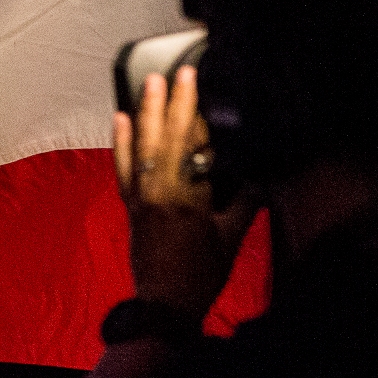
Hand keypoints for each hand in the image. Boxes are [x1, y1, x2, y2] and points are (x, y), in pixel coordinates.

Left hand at [112, 66, 257, 319]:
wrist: (164, 305)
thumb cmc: (200, 275)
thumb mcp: (230, 240)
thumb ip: (243, 205)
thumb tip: (256, 178)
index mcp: (187, 198)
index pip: (192, 148)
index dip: (195, 116)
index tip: (199, 87)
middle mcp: (159, 192)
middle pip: (166, 139)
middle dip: (171, 103)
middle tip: (175, 72)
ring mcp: (140, 197)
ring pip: (141, 147)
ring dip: (145, 113)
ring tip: (147, 84)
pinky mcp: (130, 206)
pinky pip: (123, 166)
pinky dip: (122, 141)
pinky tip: (121, 119)